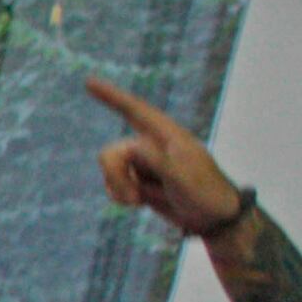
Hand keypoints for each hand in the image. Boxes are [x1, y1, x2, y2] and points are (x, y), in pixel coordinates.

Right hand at [87, 77, 246, 236]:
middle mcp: (151, 146)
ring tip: (139, 201)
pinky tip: (138, 203)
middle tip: (133, 197)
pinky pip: (113, 184)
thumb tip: (131, 147)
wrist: (213, 219)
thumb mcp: (183, 176)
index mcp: (166, 135)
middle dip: (115, 175)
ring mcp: (144, 164)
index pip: (135, 110)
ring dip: (120, 188)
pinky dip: (120, 195)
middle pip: (112, 152)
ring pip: (110, 170)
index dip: (111, 96)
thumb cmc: (205, 192)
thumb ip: (157, 160)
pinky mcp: (139, 182)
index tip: (88, 82)